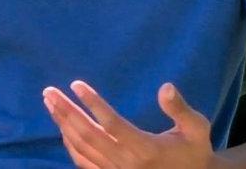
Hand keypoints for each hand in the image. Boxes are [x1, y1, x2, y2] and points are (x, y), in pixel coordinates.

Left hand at [44, 81, 215, 168]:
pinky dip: (69, 144)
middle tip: (49, 91)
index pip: (111, 124)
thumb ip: (180, 109)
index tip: (76, 84)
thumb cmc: (194, 151)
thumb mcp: (196, 129)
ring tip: (50, 103)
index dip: (92, 103)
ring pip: (82, 148)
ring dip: (63, 124)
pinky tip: (62, 127)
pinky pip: (83, 162)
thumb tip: (165, 86)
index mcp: (145, 148)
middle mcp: (126, 163)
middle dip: (66, 111)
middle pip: (88, 135)